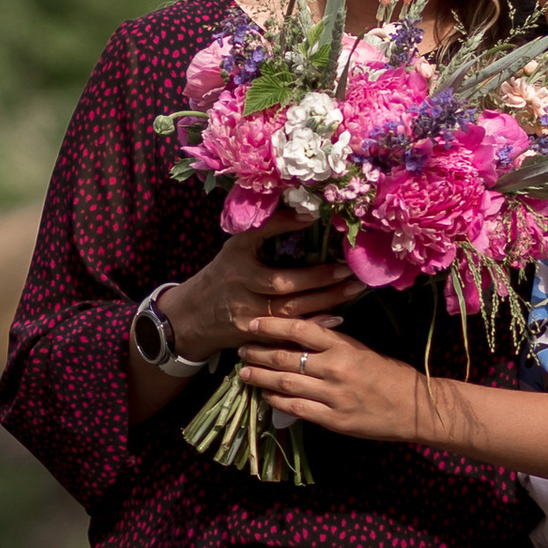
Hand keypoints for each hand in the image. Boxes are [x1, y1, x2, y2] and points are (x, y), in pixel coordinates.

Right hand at [159, 220, 364, 357]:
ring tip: (354, 289)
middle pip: (283, 284)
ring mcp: (247, 314)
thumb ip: (265, 232)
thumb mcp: (236, 249)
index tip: (311, 216)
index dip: (283, 227)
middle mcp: (240, 285)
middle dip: (320, 278)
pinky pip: (288, 332)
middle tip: (350, 269)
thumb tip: (306, 212)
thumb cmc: (224, 275)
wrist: (193, 317)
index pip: (258, 237)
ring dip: (326, 300)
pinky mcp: (255, 336)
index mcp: (236, 258)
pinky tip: (337, 318)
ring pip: (291, 311)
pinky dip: (313, 325)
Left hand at [235, 311, 430, 442]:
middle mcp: (336, 368)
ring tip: (244, 373)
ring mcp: (334, 396)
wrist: (415, 407)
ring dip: (261, 377)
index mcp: (344, 346)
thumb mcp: (362, 349)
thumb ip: (333, 343)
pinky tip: (266, 396)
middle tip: (241, 350)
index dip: (273, 325)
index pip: (301, 329)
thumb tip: (299, 335)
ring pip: (286, 383)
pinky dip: (277, 401)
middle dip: (259, 353)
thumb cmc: (389, 375)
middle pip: (286, 357)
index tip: (253, 324)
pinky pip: (297, 409)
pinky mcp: (334, 420)